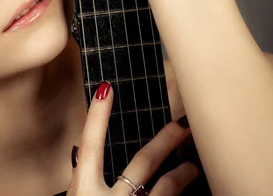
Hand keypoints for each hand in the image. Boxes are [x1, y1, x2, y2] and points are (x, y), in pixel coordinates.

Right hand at [68, 81, 199, 194]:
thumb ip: (82, 181)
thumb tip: (82, 155)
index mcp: (84, 191)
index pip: (90, 147)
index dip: (98, 116)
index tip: (106, 87)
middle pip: (142, 162)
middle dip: (165, 140)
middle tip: (183, 121)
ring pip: (165, 188)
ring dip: (181, 174)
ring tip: (191, 168)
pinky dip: (180, 195)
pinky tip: (191, 192)